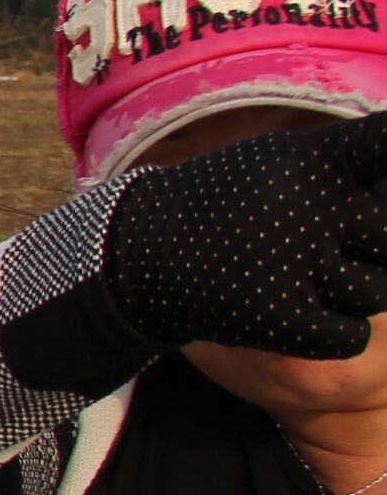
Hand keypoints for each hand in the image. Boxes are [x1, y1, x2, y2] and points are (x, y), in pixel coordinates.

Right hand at [105, 112, 386, 356]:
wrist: (132, 256)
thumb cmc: (221, 203)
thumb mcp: (280, 164)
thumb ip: (349, 166)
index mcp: (316, 161)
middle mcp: (315, 207)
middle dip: (376, 248)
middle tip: (343, 248)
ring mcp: (300, 264)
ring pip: (377, 290)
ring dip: (351, 290)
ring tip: (304, 277)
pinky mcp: (283, 318)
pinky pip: (349, 334)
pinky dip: (332, 331)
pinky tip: (298, 314)